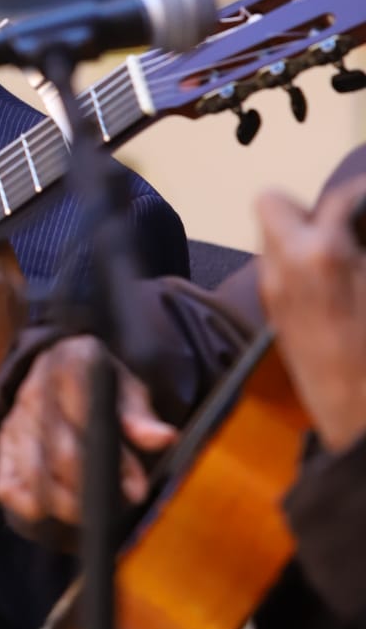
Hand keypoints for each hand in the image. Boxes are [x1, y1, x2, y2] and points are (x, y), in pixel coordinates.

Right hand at [0, 334, 176, 527]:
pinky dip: (28, 506)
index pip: (88, 417)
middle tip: (120, 505)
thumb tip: (164, 438)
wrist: (56, 368)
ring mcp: (15, 417)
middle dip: (94, 489)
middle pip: (62, 453)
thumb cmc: (99, 385)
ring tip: (92, 515)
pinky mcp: (3, 444)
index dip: (114, 459)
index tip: (136, 487)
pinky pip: (6, 485)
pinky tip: (55, 510)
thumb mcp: (126, 389)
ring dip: (66, 504)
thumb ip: (141, 416)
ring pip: (34, 474)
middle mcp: (36, 388)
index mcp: (70, 363)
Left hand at [256, 175, 365, 454]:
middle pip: (272, 202)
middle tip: (349, 227)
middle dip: (313, 206)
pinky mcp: (276, 318)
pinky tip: (337, 286)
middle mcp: (282, 266)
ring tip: (345, 255)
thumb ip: (364, 247)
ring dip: (305, 234)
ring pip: (271, 237)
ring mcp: (273, 292)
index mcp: (321, 254)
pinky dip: (302, 264)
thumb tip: (360, 227)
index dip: (363, 196)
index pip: (339, 198)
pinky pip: (278, 269)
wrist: (362, 431)